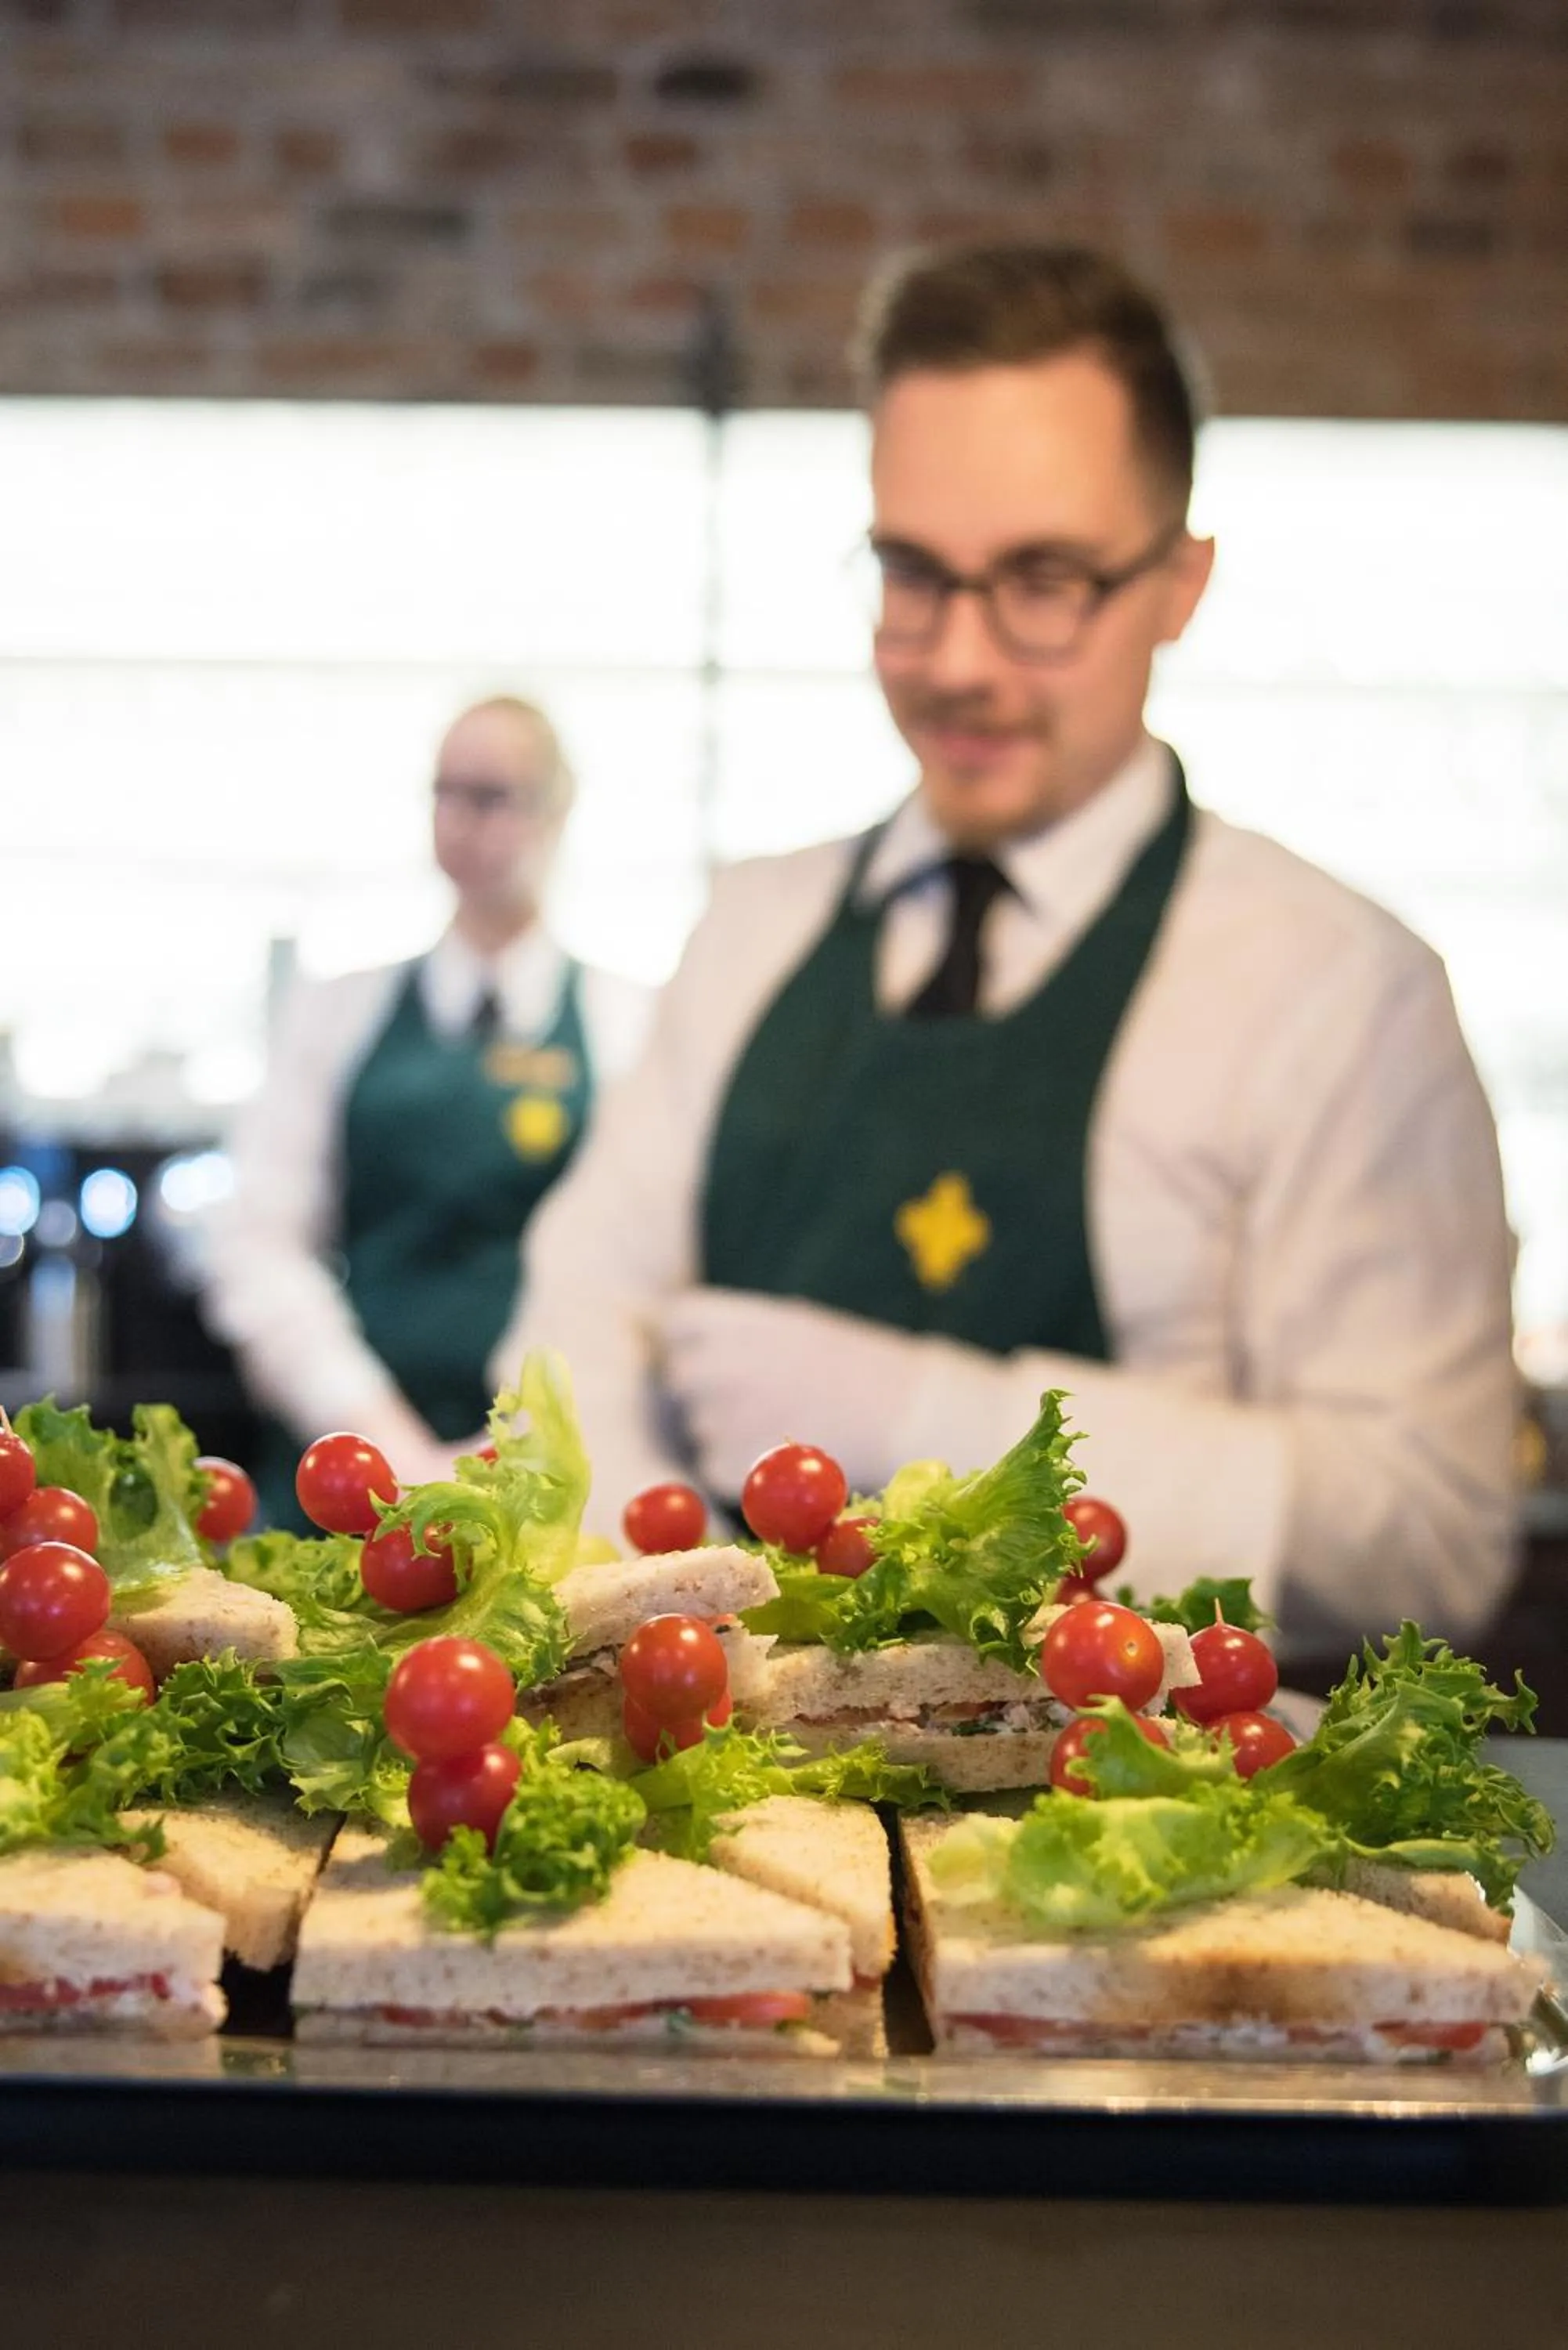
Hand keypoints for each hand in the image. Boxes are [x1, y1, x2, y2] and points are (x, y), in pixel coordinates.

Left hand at [659, 1288, 931, 1498]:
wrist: (902, 1414)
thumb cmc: (851, 1362)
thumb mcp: (790, 1322)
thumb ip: (732, 1329)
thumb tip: (671, 1334)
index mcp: (729, 1320)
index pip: (675, 1322)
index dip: (693, 1338)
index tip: (720, 1348)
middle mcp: (713, 1366)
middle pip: (678, 1376)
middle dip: (706, 1385)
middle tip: (758, 1393)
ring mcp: (716, 1421)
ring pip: (698, 1424)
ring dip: (726, 1425)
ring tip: (786, 1418)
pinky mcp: (727, 1468)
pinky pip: (714, 1465)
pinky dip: (739, 1464)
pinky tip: (784, 1449)